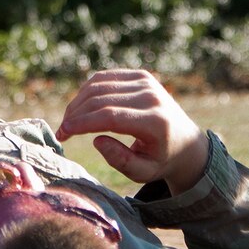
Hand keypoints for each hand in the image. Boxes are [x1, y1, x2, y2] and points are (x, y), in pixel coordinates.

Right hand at [56, 69, 209, 193]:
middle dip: (75, 114)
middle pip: (101, 99)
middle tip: (62, 132)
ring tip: (69, 122)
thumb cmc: (161, 160)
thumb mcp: (144, 172)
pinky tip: (80, 108)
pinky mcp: (140, 75)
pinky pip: (105, 78)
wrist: (186, 141)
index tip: (63, 133)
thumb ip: (121, 161)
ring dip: (78, 102)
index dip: (83, 123)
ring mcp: (146, 81)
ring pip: (99, 85)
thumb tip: (97, 140)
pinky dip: (87, 91)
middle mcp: (151, 96)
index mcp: (155, 121)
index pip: (110, 116)